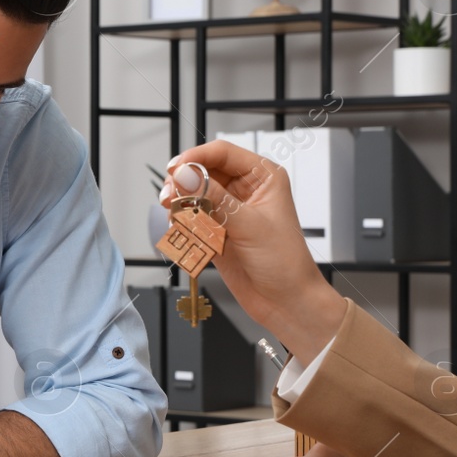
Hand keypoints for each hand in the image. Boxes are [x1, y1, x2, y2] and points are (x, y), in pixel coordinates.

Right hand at [161, 140, 344, 358]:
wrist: (286, 302)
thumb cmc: (285, 262)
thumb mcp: (249, 225)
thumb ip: (215, 199)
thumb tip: (186, 176)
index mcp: (262, 178)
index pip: (222, 153)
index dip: (195, 158)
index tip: (174, 170)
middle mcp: (244, 190)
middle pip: (202, 172)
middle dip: (183, 183)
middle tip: (169, 198)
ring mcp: (228, 211)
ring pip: (193, 195)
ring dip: (180, 205)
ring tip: (175, 218)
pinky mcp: (216, 231)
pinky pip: (190, 218)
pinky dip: (181, 224)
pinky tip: (182, 233)